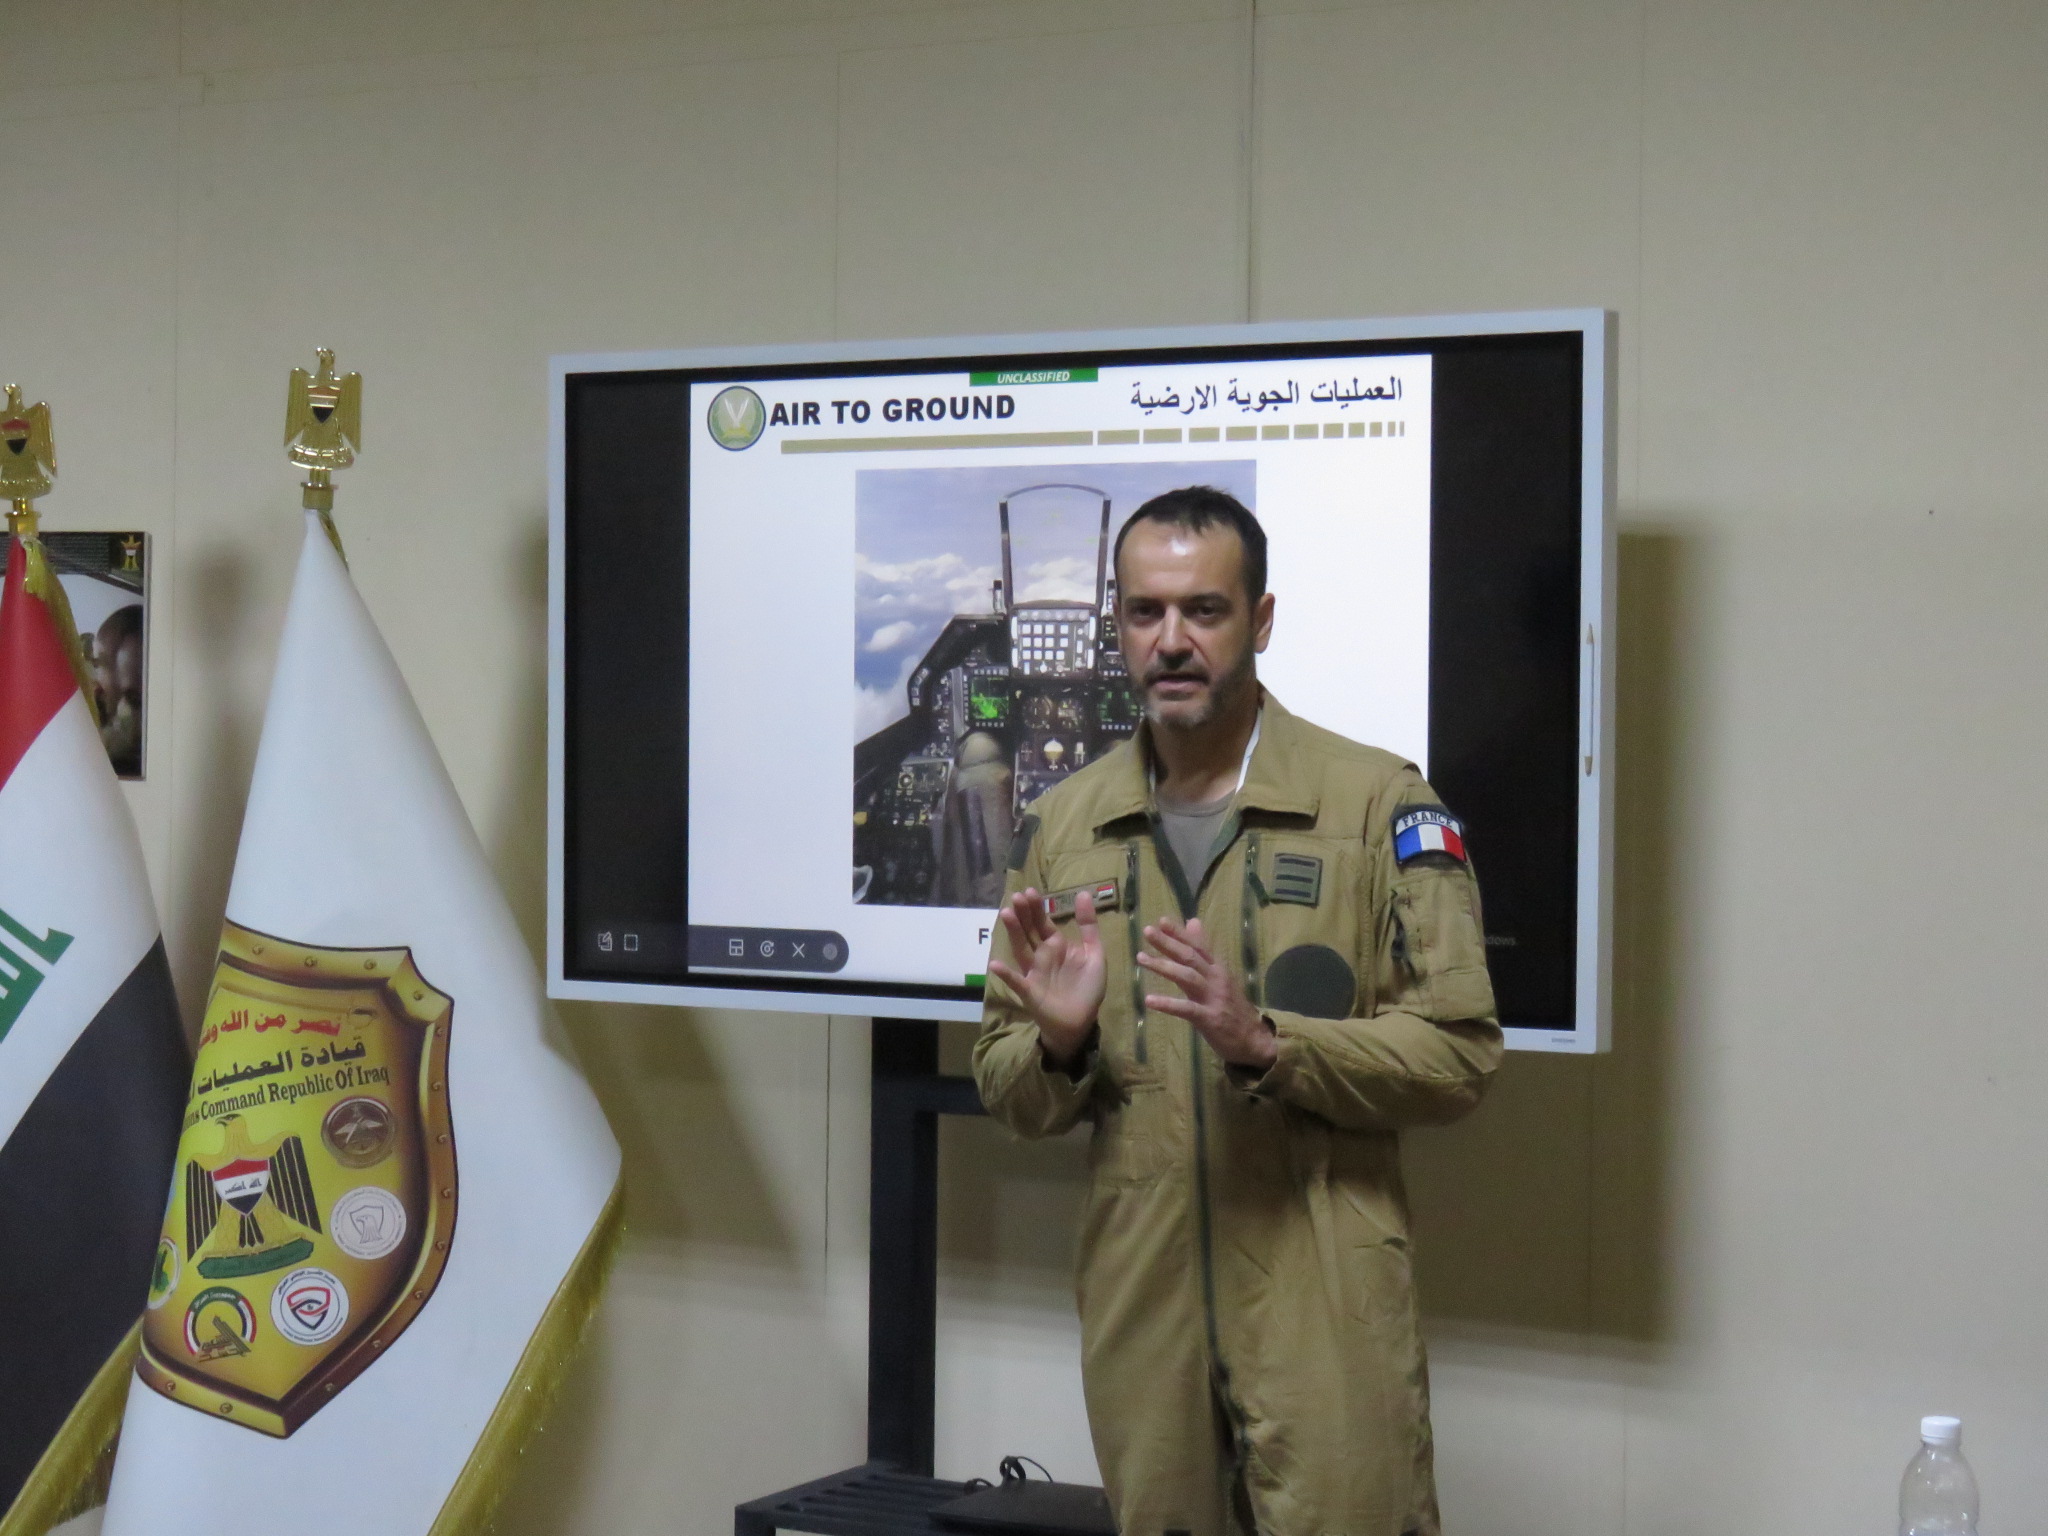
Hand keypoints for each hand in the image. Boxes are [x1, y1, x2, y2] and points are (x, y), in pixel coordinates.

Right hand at [987, 888, 1105, 1066]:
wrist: (1082, 1022)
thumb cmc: (1088, 988)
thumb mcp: (1095, 954)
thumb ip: (1089, 926)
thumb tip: (1085, 893)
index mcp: (1057, 946)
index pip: (1043, 923)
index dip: (1037, 908)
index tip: (1030, 891)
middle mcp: (1042, 956)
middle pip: (1029, 931)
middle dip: (1023, 914)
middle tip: (1017, 896)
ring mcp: (1033, 972)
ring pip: (1021, 949)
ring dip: (1014, 932)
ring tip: (1006, 914)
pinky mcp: (1029, 991)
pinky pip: (1016, 982)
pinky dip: (1006, 974)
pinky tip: (995, 964)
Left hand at [1137, 917, 1276, 1071]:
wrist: (1255, 1040)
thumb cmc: (1233, 1009)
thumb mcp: (1220, 978)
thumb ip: (1203, 953)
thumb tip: (1193, 922)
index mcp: (1218, 969)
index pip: (1198, 946)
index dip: (1180, 933)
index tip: (1161, 921)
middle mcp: (1217, 979)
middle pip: (1190, 957)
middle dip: (1169, 943)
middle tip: (1148, 931)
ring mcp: (1214, 998)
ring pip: (1187, 977)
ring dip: (1164, 966)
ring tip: (1142, 958)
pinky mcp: (1210, 1018)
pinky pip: (1186, 1008)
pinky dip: (1168, 1003)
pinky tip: (1149, 1000)